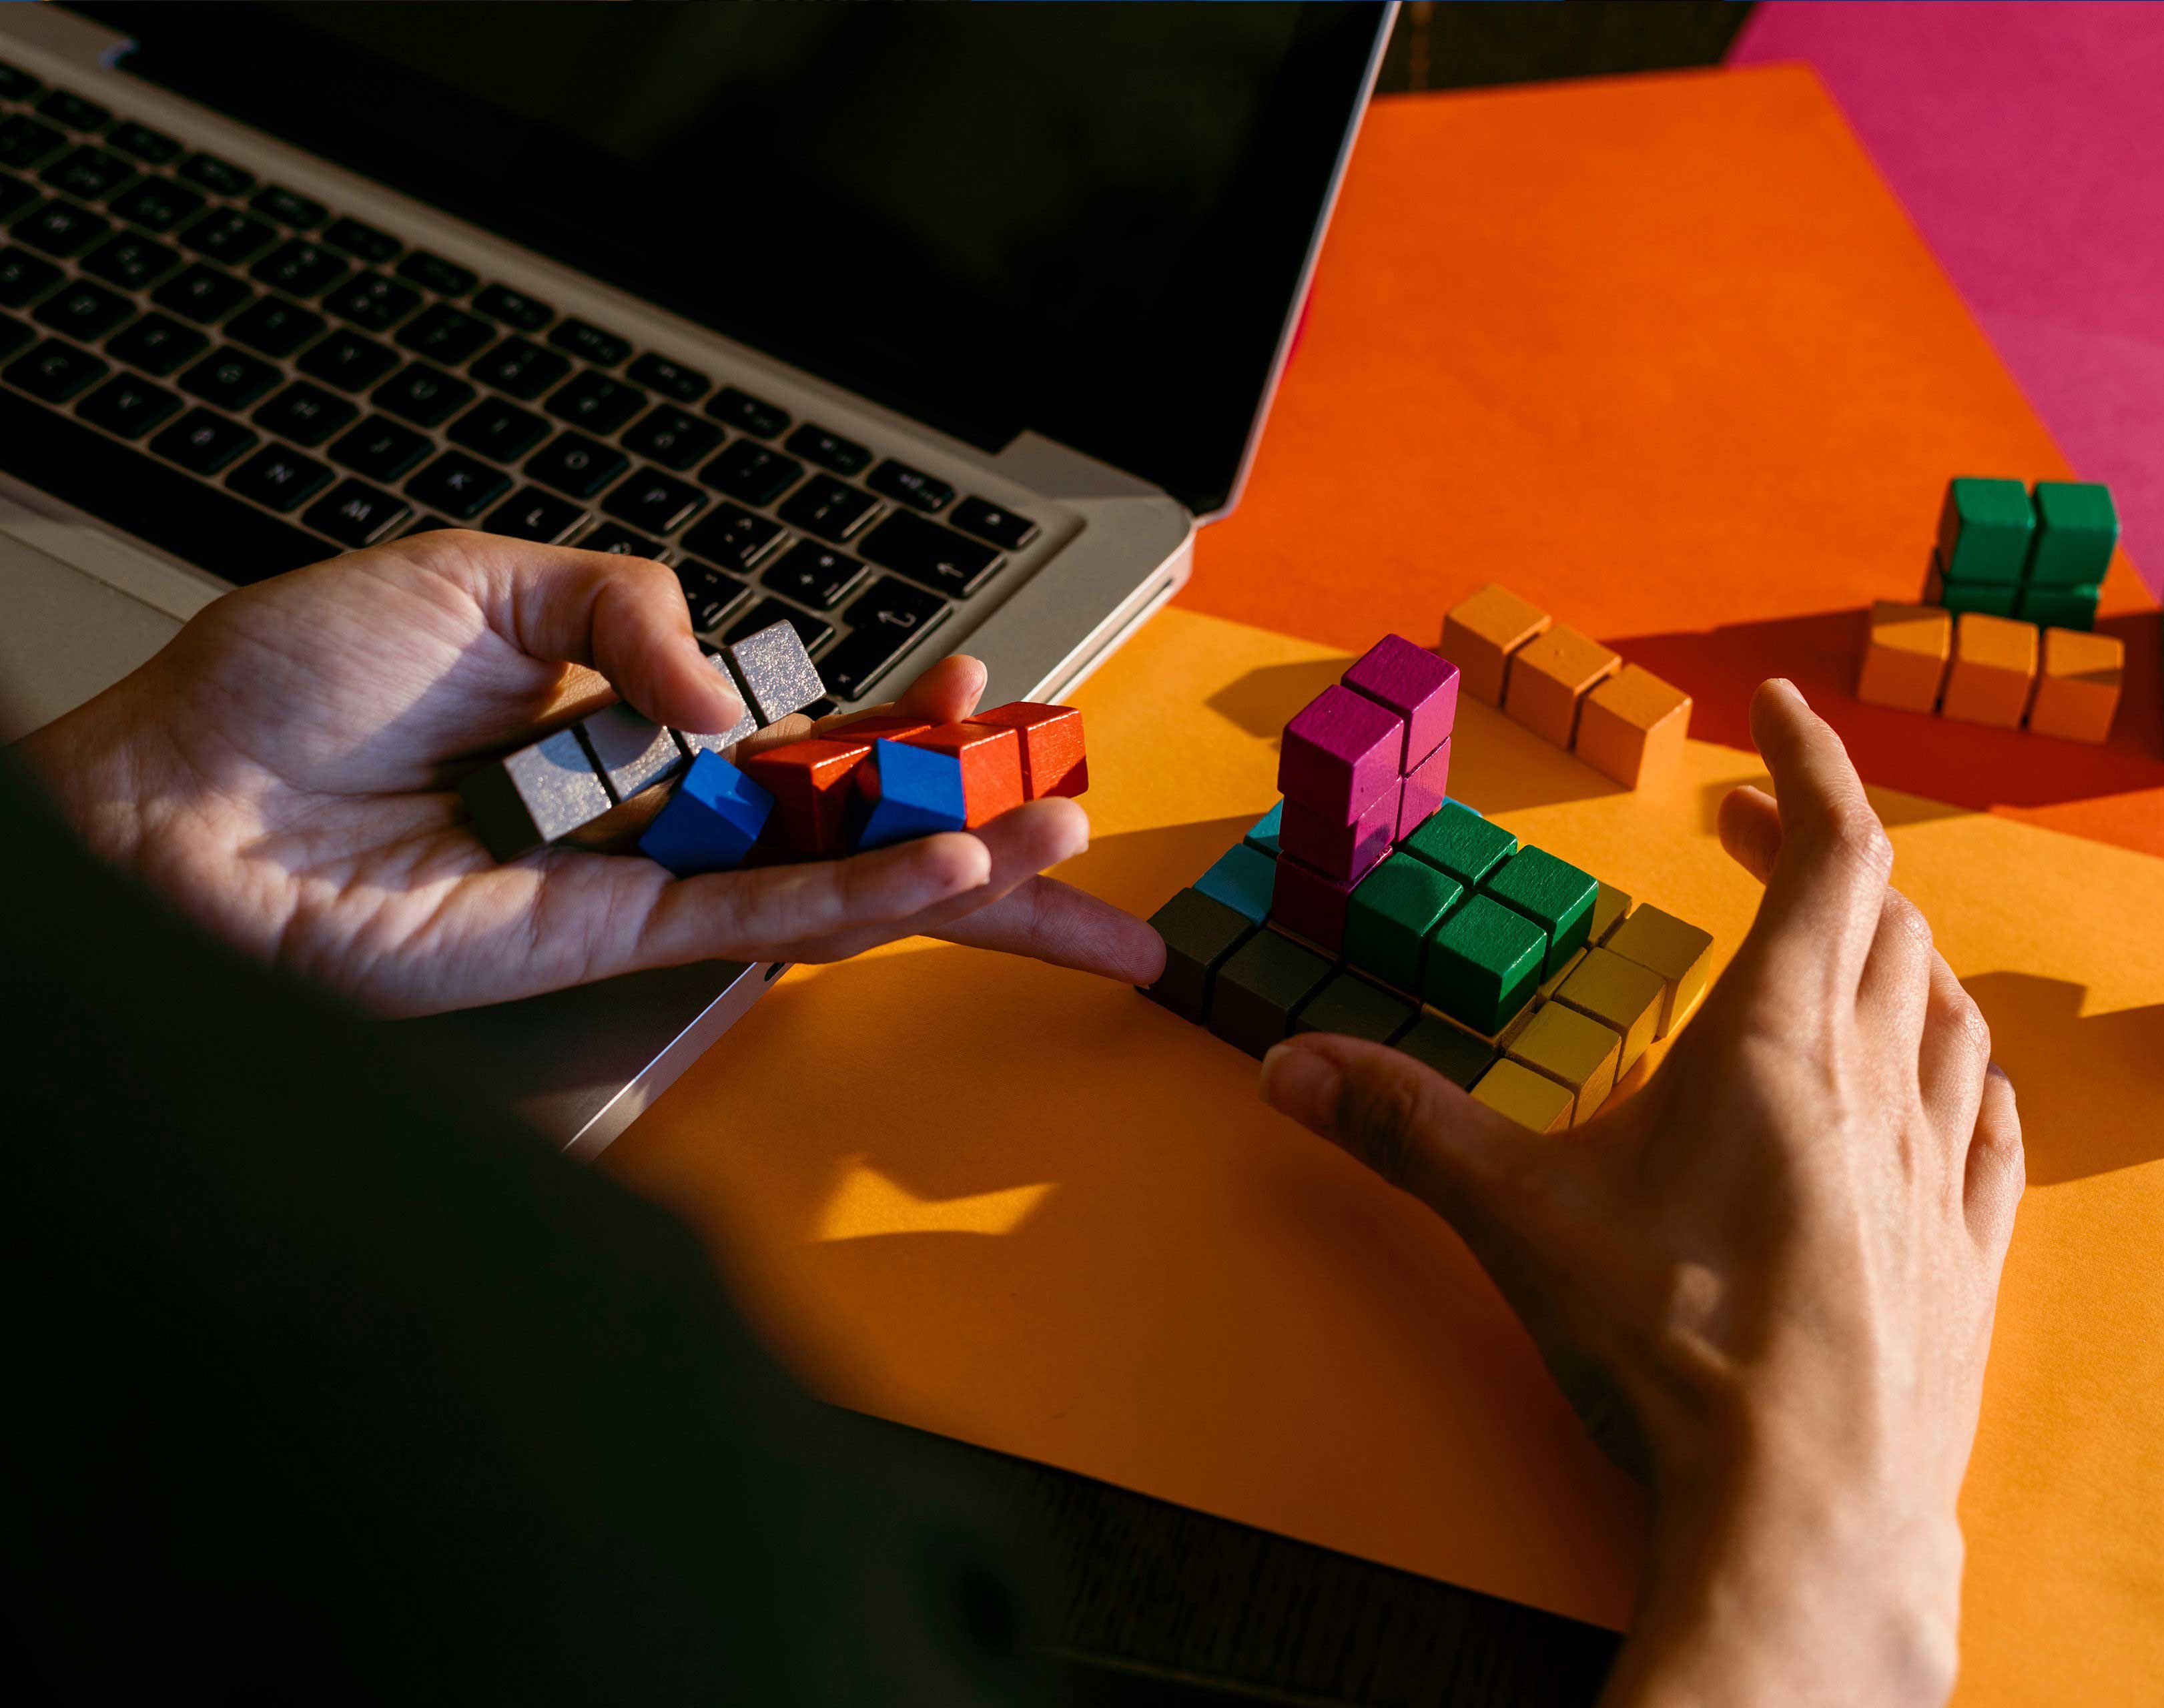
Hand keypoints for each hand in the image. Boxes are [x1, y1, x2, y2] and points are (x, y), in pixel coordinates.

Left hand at [15, 532, 1163, 1016]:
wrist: (178, 792)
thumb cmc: (294, 682)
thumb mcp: (485, 578)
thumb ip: (633, 607)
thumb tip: (735, 701)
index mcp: (633, 712)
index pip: (813, 727)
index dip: (908, 720)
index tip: (987, 691)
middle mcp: (654, 805)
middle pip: (855, 819)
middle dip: (979, 822)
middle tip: (1082, 817)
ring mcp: (642, 877)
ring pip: (839, 877)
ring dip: (960, 861)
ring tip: (1064, 838)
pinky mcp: (607, 939)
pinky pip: (762, 914)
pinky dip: (863, 895)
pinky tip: (951, 870)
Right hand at [1256, 680, 2021, 1707]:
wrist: (1807, 1508)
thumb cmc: (1672, 1350)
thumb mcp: (1518, 1220)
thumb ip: (1406, 1128)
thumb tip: (1288, 1070)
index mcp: (1777, 1040)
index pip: (1830, 846)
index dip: (1808, 762)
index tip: (1773, 712)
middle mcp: (1875, 1080)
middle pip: (1885, 915)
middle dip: (1819, 846)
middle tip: (1754, 828)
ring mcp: (1938, 1169)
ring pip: (1945, 1007)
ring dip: (1895, 949)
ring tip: (1840, 942)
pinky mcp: (1971, 1253)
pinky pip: (1990, 1121)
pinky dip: (1961, 1065)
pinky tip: (1949, 1074)